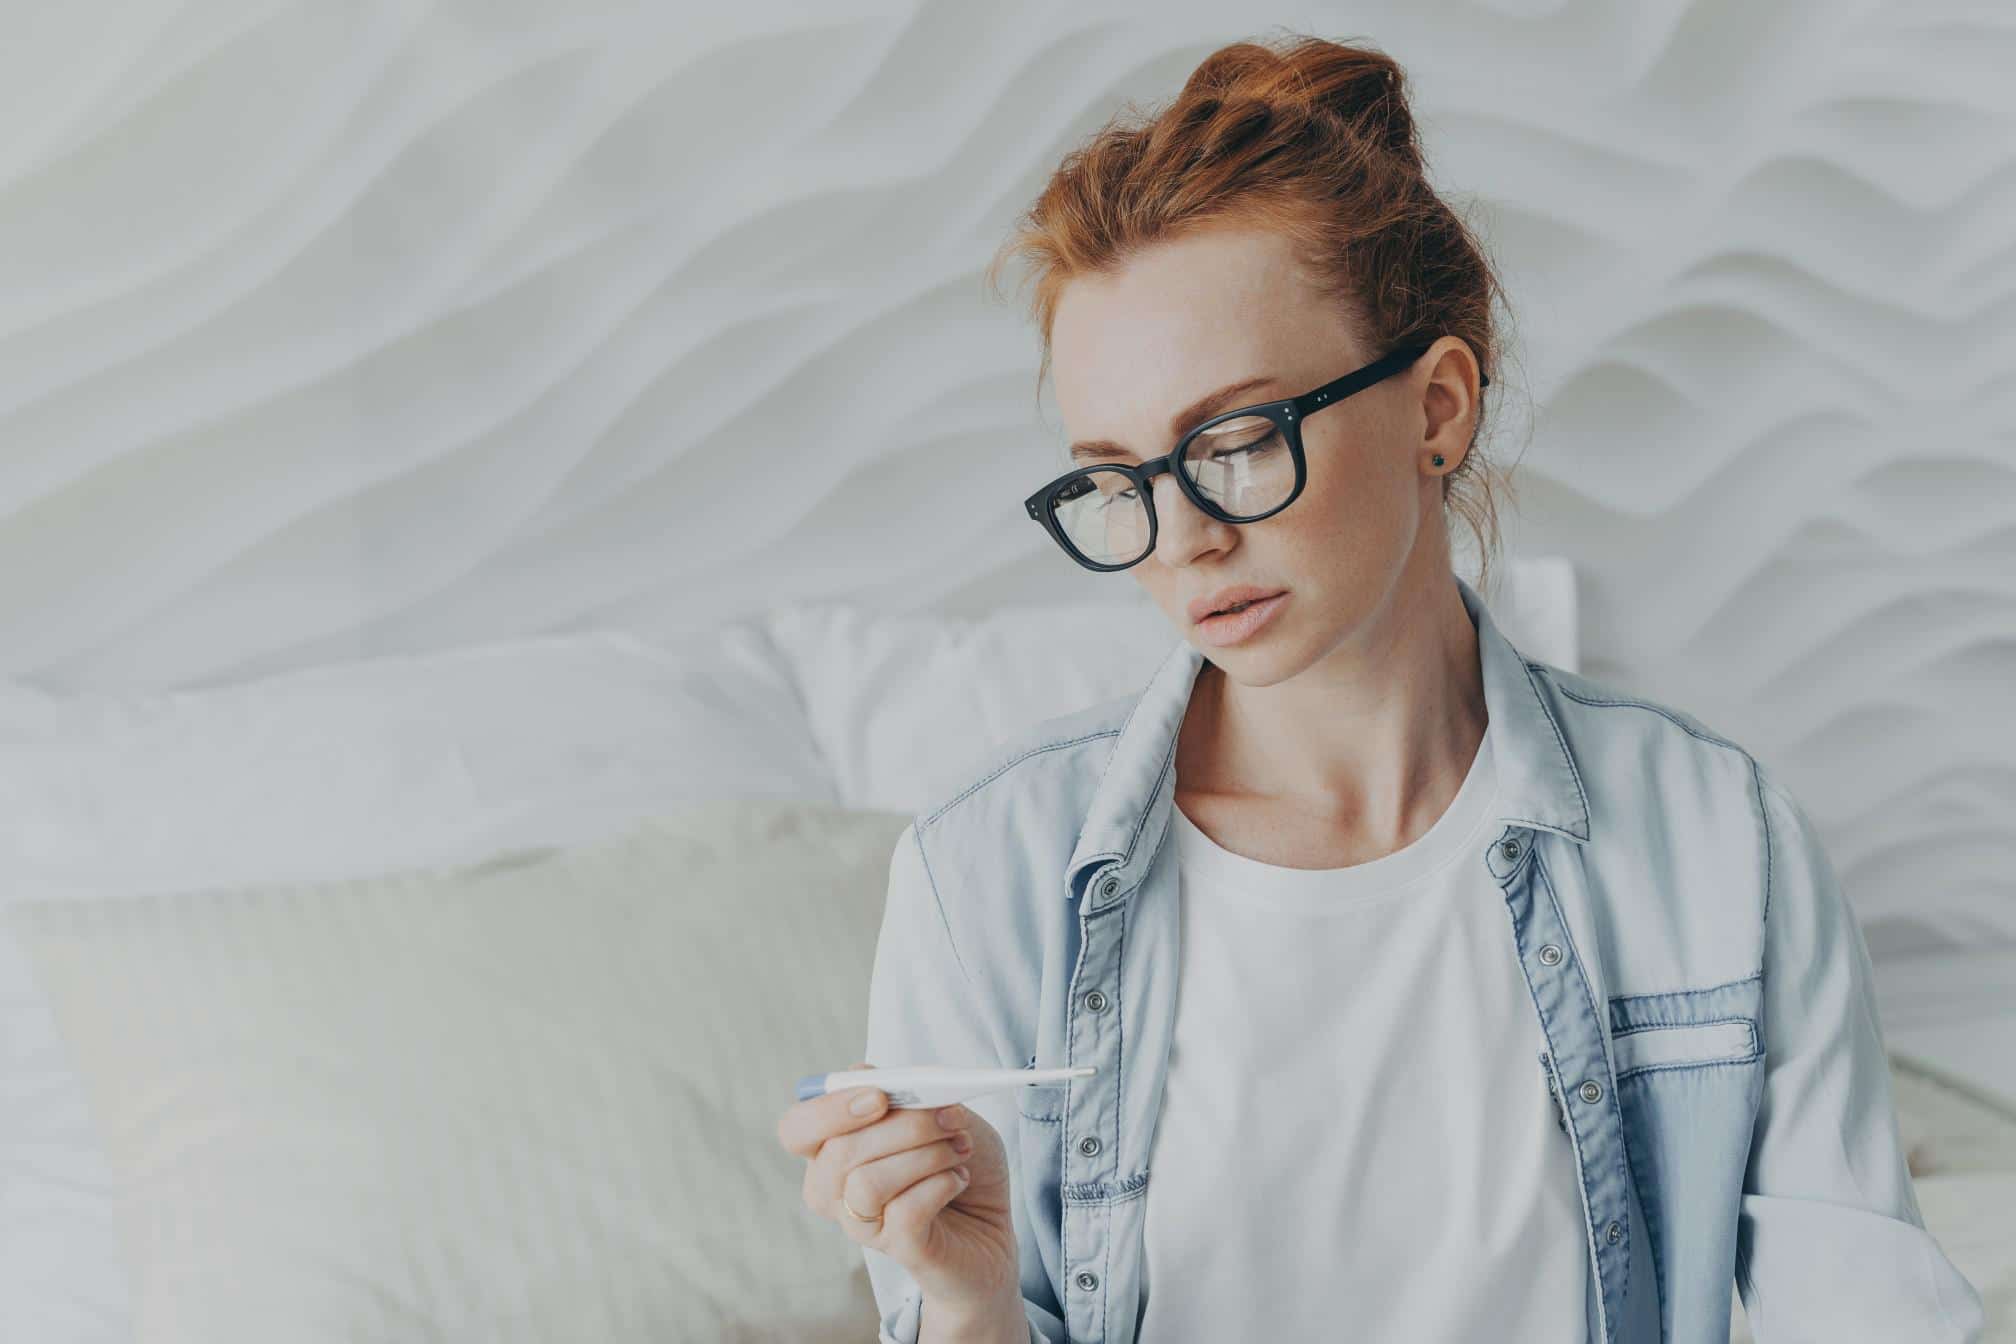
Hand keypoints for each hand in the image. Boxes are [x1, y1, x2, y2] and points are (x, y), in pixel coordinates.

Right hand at [778, 1060, 1019, 1314]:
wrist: (997, 1215)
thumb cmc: (958, 1157)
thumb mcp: (936, 1109)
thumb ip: (900, 1091)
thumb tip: (864, 1075)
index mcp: (832, 1146)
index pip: (797, 1130)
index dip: (829, 1111)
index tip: (879, 1097)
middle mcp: (836, 1190)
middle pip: (839, 1152)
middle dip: (904, 1125)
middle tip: (950, 1116)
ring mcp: (863, 1224)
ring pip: (868, 1183)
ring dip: (927, 1155)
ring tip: (960, 1149)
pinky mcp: (899, 1250)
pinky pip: (906, 1212)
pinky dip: (942, 1184)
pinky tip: (959, 1178)